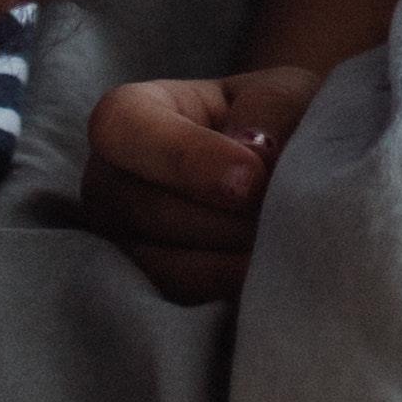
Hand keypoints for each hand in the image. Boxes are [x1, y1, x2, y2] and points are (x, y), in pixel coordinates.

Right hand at [81, 60, 333, 303]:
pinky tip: (269, 286)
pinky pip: (176, 307)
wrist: (290, 170)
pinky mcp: (150, 291)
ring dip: (226, 265)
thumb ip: (271, 111)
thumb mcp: (285, 94)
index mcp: (131, 115)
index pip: (123, 126)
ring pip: (156, 266)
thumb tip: (256, 154)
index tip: (253, 181)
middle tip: (285, 224)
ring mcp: (122, 243)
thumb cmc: (279, 121)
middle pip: (140, 208)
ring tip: (283, 255)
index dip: (186, 157)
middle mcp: (111, 181)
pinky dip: (225, 297)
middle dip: (220, 221)